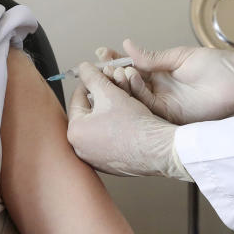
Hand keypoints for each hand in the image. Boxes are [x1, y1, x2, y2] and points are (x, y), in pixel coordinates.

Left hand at [66, 62, 190, 180]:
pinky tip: (128, 120)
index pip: (78, 97)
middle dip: (101, 97)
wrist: (159, 150)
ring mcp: (95, 159)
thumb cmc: (134, 124)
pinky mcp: (110, 165)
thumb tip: (82, 68)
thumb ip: (92, 77)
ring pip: (99, 125)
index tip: (100, 75)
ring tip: (123, 101)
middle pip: (88, 112)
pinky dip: (115, 128)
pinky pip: (108, 140)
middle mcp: (80, 149)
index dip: (91, 82)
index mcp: (75, 131)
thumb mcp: (110, 92)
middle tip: (114, 87)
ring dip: (109, 111)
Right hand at [97, 40, 233, 124]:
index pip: (133, 67)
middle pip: (129, 83)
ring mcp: (164, 103)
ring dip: (122, 82)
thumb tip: (127, 45)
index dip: (117, 60)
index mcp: (161, 73)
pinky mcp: (171, 114)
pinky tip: (132, 78)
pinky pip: (148, 104)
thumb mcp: (179, 56)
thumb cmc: (218, 66)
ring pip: (134, 95)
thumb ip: (152, 57)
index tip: (102, 52)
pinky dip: (137, 91)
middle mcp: (160, 89)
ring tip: (116, 69)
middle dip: (113, 72)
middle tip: (103, 62)